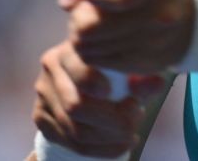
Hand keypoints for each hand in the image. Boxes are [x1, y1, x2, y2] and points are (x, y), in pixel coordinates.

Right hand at [32, 41, 166, 156]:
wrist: (85, 88)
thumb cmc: (113, 74)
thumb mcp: (129, 72)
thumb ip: (141, 79)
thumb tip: (157, 84)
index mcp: (73, 47)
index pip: (81, 68)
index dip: (100, 86)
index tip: (126, 99)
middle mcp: (51, 67)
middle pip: (76, 106)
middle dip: (112, 121)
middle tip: (136, 122)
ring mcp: (43, 94)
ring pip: (74, 129)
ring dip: (108, 139)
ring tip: (131, 135)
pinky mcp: (40, 118)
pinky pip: (69, 142)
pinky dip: (98, 149)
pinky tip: (118, 145)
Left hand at [59, 0, 193, 73]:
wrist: (188, 18)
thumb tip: (66, 1)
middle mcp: (158, 17)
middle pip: (91, 27)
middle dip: (79, 16)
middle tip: (85, 9)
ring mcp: (150, 45)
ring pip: (87, 46)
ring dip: (81, 35)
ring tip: (93, 23)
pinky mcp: (139, 66)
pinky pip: (94, 60)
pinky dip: (90, 49)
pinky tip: (100, 37)